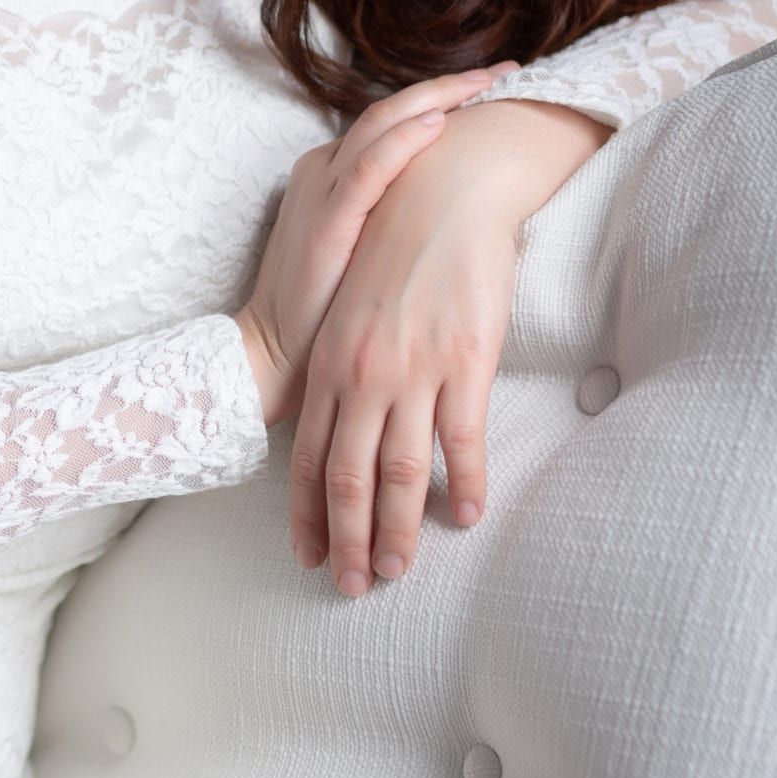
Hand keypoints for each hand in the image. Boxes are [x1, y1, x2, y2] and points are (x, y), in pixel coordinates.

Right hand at [233, 62, 520, 420]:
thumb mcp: (367, 251)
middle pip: (391, 109)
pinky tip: (439, 123)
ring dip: (437, 98)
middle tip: (506, 70)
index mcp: (332, 174)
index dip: (443, 99)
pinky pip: (367, 170)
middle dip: (451, 86)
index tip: (493, 88)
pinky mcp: (325, 221)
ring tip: (486, 81)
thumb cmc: (326, 312)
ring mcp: (322, 191)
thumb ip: (397, 220)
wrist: (275, 354)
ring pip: (381, 124)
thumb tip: (458, 207)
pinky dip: (403, 143)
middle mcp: (324, 170)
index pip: (392, 122)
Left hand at [286, 157, 523, 596]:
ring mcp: (413, 372)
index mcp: (329, 364)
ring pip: (402, 473)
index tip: (309, 556)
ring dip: (401, 530)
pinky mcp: (464, 363)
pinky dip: (465, 485)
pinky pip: (462, 442)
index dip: (308, 514)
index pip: (308, 457)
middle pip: (349, 478)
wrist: (442, 192)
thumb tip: (338, 416)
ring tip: (402, 569)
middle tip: (354, 585)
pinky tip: (468, 515)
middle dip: (349, 540)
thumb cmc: (393, 244)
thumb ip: (339, 364)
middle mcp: (362, 375)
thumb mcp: (348, 307)